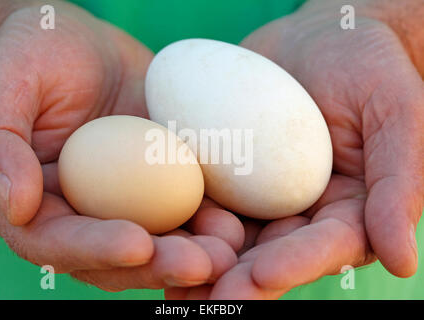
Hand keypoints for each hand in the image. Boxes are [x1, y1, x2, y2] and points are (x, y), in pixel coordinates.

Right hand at [0, 0, 242, 291]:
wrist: (81, 44)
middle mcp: (83, 210)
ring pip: (159, 238)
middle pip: (118, 254)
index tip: (137, 244)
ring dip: (194, 251)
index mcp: (36, 201)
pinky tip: (237, 222)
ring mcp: (126, 199)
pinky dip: (210, 219)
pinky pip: (185, 205)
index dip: (96, 248)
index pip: (59, 241)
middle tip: (202, 264)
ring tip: (228, 251)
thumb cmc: (34, 56)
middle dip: (159, 263)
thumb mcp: (5, 87)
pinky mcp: (160, 180)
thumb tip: (16, 205)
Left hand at [166, 0, 423, 298]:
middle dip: (238, 278)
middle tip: (204, 297)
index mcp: (346, 210)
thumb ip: (398, 184)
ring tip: (167, 279)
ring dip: (200, 261)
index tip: (262, 276)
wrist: (319, 38)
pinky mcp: (226, 174)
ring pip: (230, 237)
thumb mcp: (395, 113)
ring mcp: (258, 195)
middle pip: (270, 255)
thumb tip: (404, 262)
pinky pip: (202, 197)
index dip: (295, 264)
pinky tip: (153, 234)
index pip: (324, 246)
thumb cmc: (368, 67)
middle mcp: (299, 213)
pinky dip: (181, 219)